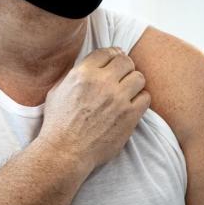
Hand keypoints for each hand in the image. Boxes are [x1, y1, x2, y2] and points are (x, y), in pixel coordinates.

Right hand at [40, 47, 150, 171]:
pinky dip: (140, 99)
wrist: (65, 152)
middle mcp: (102, 83)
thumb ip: (75, 73)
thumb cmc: (58, 123)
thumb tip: (90, 64)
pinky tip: (131, 104)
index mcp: (83, 73)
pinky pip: (145, 97)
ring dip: (133, 82)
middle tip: (122, 76)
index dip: (112, 54)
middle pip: (126, 61)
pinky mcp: (129, 116)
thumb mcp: (58, 90)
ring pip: (139, 77)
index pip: (107, 52)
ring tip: (128, 90)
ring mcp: (118, 99)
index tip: (115, 59)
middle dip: (124, 66)